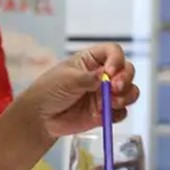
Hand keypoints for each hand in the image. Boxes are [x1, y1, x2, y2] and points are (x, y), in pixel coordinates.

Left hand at [20, 43, 139, 138]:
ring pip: (129, 92)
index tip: (109, 72)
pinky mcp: (105, 112)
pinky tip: (100, 115)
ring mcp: (105, 94)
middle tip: (115, 88)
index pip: (113, 52)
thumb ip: (87, 78)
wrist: (40, 118)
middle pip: (127, 71)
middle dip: (125, 79)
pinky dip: (116, 114)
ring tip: (111, 103)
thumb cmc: (48, 91)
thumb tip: (104, 75)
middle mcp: (102, 75)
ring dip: (126, 97)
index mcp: (91, 60)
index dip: (116, 60)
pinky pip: (121, 113)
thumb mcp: (66, 79)